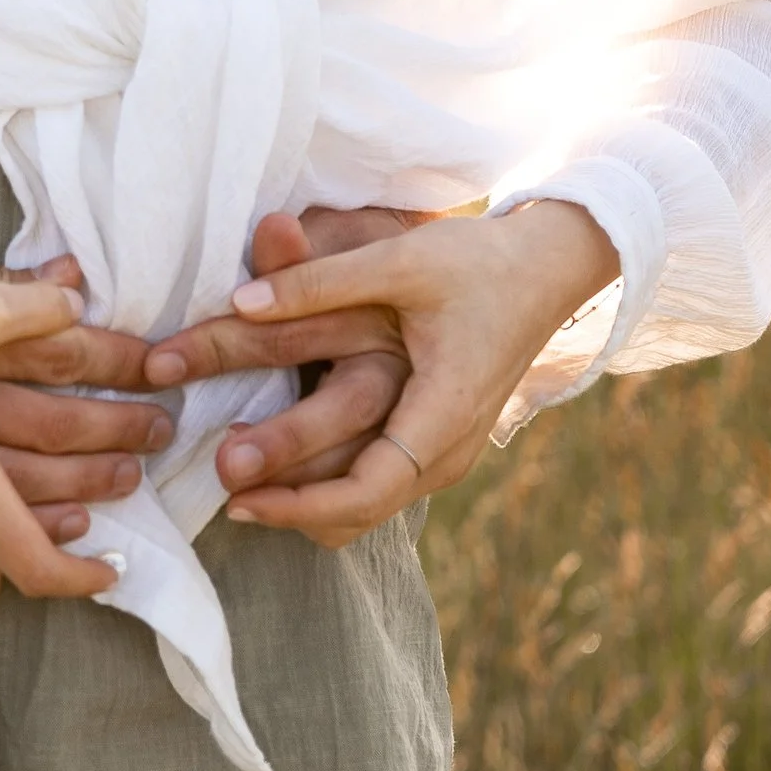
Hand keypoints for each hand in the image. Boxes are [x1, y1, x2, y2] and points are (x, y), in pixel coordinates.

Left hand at [140, 199, 619, 548]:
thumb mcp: (400, 260)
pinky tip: (284, 472)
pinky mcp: (437, 442)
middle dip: (290, 506)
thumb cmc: (478, 262)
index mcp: (442, 413)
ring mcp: (447, 453)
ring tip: (242, 487)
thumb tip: (240, 300)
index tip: (240, 497)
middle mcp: (448, 450)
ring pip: (368, 507)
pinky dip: (331, 488)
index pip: (365, 491)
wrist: (546, 270)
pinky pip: (380, 486)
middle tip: (224, 494)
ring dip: (307, 500)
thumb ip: (319, 280)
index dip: (298, 503)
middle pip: (360, 510)